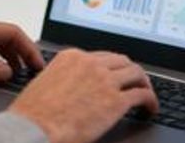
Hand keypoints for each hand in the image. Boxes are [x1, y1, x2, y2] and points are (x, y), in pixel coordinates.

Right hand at [9, 49, 158, 142]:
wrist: (34, 128)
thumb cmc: (33, 113)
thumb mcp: (44, 83)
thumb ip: (62, 78)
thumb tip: (71, 87)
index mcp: (71, 57)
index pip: (101, 56)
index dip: (112, 67)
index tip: (116, 76)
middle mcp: (90, 63)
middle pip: (121, 61)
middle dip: (130, 72)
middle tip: (135, 83)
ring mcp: (105, 80)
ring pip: (136, 74)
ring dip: (144, 84)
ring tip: (147, 95)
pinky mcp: (116, 101)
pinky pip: (142, 95)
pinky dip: (151, 101)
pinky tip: (150, 109)